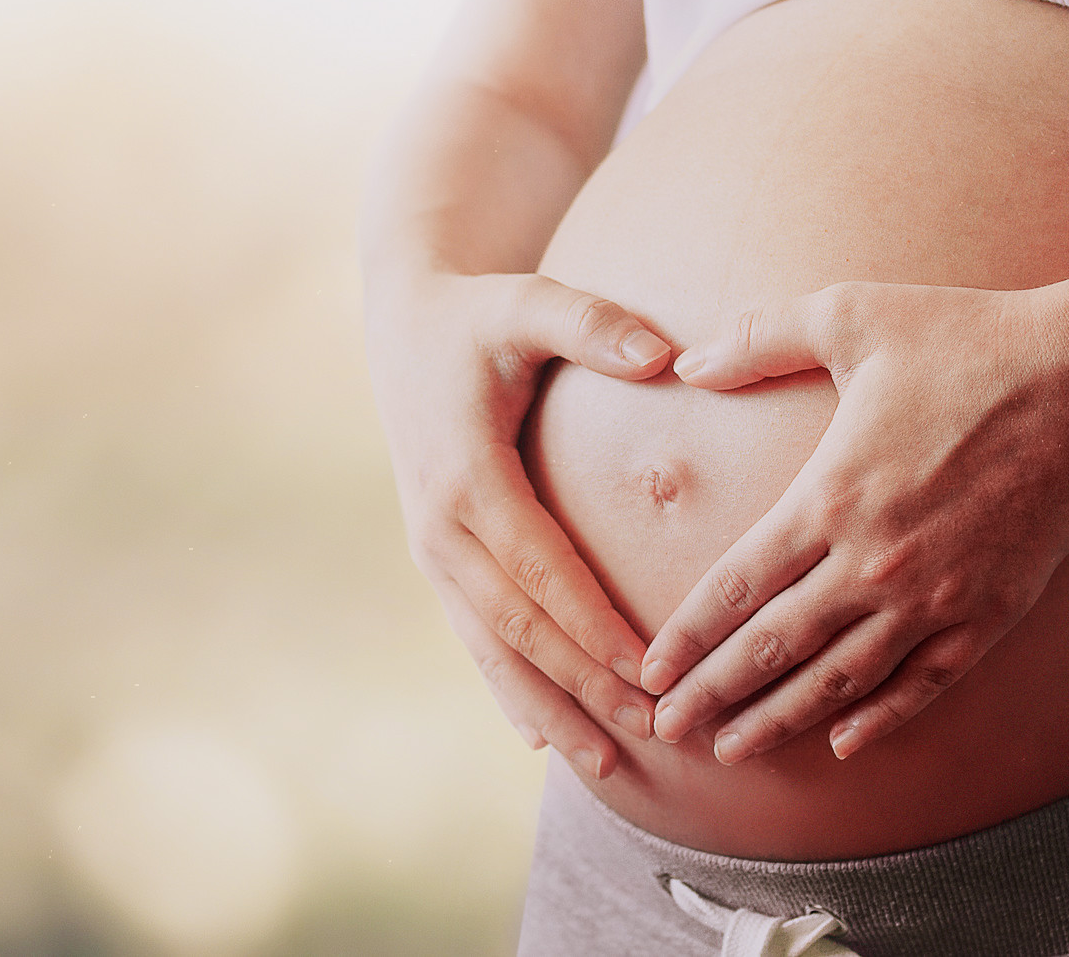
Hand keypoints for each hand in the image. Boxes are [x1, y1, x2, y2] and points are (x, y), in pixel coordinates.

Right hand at [365, 270, 669, 777]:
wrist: (404, 327)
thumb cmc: (477, 316)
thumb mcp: (526, 302)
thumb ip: (592, 323)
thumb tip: (663, 357)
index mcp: (465, 477)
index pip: (539, 570)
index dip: (591, 626)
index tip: (646, 673)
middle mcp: (439, 528)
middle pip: (518, 627)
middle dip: (581, 686)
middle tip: (649, 735)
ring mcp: (432, 549)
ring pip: (492, 648)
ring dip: (547, 707)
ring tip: (604, 765)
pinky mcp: (437, 558)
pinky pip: (474, 635)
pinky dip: (507, 687)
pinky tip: (541, 735)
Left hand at [640, 280, 1068, 762]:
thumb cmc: (968, 341)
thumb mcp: (852, 315)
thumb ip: (760, 338)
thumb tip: (687, 361)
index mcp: (830, 496)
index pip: (736, 587)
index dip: (687, 638)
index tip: (649, 673)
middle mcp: (874, 561)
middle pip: (774, 646)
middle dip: (714, 694)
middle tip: (668, 731)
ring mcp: (934, 596)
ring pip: (840, 679)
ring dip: (780, 719)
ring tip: (733, 752)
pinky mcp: (990, 613)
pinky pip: (923, 683)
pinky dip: (880, 718)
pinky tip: (843, 742)